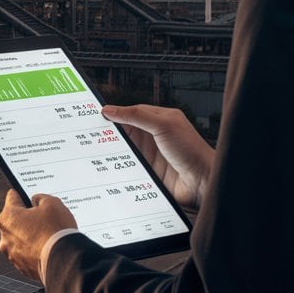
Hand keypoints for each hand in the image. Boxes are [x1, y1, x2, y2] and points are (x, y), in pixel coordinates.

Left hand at [0, 189, 76, 280]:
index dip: (25, 194)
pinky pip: (26, 253)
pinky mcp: (21, 267)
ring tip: (48, 235)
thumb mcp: (53, 203)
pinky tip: (47, 248)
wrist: (65, 263)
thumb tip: (36, 201)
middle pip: (14, 219)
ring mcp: (12, 253)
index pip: (12, 196)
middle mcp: (4, 236)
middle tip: (44, 218)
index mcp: (8, 217)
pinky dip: (34, 250)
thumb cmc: (56, 231)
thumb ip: (41, 197)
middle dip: (27, 217)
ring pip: (19, 238)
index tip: (31, 197)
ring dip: (30, 235)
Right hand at [100, 104, 214, 209]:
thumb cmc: (191, 150)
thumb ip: (137, 115)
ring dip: (113, 150)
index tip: (96, 115)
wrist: (202, 182)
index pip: (130, 112)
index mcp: (159, 119)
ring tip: (96, 150)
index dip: (114, 113)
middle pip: (125, 131)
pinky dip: (118, 166)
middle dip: (110, 132)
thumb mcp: (163, 125)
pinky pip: (128, 166)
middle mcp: (153, 135)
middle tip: (91, 133)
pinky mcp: (147, 170)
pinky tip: (110, 166)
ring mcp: (150, 154)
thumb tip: (112, 110)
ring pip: (124, 149)